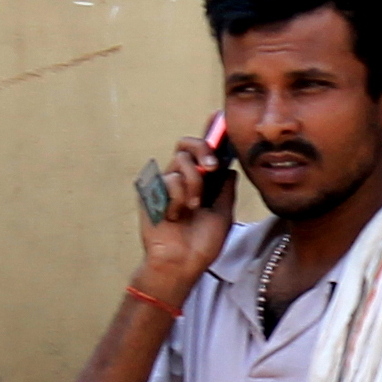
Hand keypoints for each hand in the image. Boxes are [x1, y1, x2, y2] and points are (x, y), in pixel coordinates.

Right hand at [131, 129, 238, 299]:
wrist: (181, 265)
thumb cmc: (201, 245)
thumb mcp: (223, 215)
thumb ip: (225, 190)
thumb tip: (230, 166)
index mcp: (200, 182)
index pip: (204, 152)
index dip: (210, 132)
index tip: (219, 116)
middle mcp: (181, 179)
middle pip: (187, 144)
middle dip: (202, 149)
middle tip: (211, 167)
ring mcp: (165, 184)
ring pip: (181, 162)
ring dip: (193, 185)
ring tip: (193, 208)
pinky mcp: (150, 192)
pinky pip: (170, 180)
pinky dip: (178, 198)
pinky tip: (175, 216)